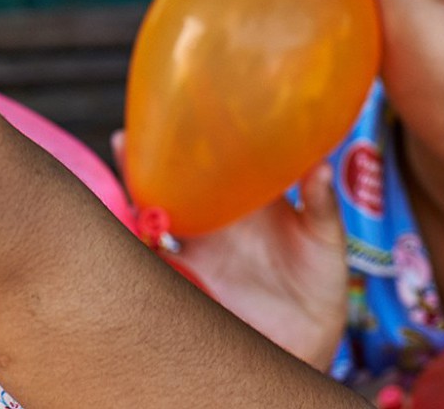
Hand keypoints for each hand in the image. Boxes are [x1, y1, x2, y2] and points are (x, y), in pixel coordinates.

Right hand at [116, 133, 347, 370]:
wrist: (309, 334)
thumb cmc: (320, 279)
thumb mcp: (326, 239)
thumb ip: (320, 204)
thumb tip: (322, 167)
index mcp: (247, 194)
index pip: (216, 157)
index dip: (193, 134)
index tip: (175, 110)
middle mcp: (216, 215)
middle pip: (174, 180)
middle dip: (146, 160)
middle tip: (125, 140)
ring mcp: (199, 247)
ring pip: (156, 216)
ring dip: (136, 201)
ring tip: (118, 193)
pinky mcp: (190, 281)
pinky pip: (157, 262)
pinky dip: (139, 252)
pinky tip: (127, 241)